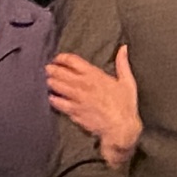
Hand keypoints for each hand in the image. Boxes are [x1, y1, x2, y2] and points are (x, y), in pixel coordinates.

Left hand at [47, 44, 139, 168]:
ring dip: (51, 82)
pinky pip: (59, 104)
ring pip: (58, 87)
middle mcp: (83, 85)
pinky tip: (51, 98)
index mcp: (95, 75)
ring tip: (48, 80)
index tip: (58, 58)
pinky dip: (54, 100)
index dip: (62, 58)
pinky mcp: (74, 112)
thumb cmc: (125, 105)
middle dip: (53, 69)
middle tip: (48, 68)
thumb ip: (122, 63)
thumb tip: (123, 48)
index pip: (73, 61)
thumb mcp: (127, 81)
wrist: (120, 127)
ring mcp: (77, 99)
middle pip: (61, 73)